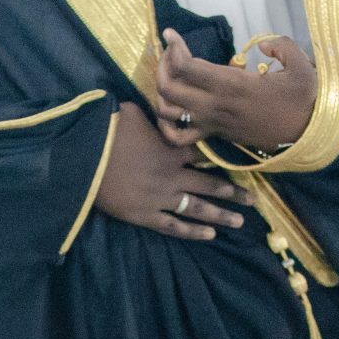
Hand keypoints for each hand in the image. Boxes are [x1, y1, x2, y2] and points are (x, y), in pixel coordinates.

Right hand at [95, 103, 248, 241]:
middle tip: (253, 200)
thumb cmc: (107, 130)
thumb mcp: (133, 112)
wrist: (85, 156)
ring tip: (239, 222)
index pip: (206, 154)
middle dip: (233, 192)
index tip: (242, 163)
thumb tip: (161, 103)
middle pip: (211, 184)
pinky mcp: (145, 214)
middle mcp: (174, 174)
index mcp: (172, 149)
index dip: (224, 158)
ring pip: (198, 208)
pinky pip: (174, 226)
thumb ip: (153, 114)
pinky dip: (192, 231)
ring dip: (221, 215)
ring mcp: (161, 197)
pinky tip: (209, 235)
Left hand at [155, 29, 316, 152]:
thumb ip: (281, 45)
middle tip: (171, 53)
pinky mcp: (214, 135)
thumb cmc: (302, 99)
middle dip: (162, 65)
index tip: (171, 34)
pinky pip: (179, 137)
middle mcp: (216, 105)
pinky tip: (170, 110)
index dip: (173, 46)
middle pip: (169, 87)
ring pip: (168, 112)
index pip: (187, 66)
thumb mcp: (300, 65)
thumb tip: (261, 44)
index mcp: (232, 84)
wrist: (306, 134)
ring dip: (162, 92)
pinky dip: (166, 126)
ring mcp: (212, 123)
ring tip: (169, 77)